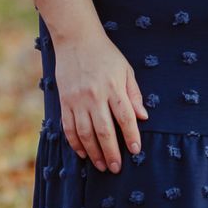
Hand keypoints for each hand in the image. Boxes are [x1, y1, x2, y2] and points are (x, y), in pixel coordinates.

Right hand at [52, 25, 146, 172]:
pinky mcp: (64, 102)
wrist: (76, 40)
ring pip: (85, 133)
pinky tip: (83, 153)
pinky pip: (68, 127)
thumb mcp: (126, 70)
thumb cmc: (106, 55)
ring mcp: (77, 100)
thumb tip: (143, 118)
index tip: (136, 150)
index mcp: (113, 87)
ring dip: (93, 152)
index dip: (131, 135)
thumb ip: (134, 95)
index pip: (125, 117)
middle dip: (111, 152)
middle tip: (116, 168)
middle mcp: (95, 96)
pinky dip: (75, 143)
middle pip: (104, 130)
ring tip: (101, 166)